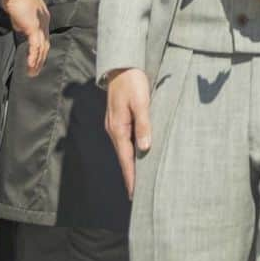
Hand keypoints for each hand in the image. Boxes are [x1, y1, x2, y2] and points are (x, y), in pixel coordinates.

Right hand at [0, 0, 49, 76]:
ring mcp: (41, 24)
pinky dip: (33, 57)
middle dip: (41, 60)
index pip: (44, 38)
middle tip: (35, 72)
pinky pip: (36, 45)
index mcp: (43, 18)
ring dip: (37, 61)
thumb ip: (22, 23)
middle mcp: (45, 21)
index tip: (36, 61)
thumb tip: (21, 30)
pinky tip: (30, 65)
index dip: (41, 51)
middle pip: (46, 45)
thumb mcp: (20, 14)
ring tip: (32, 73)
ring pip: (42, 47)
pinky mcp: (34, 26)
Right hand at [105, 68, 151, 198]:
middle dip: (130, 174)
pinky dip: (131, 150)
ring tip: (139, 177)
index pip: (126, 159)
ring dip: (131, 163)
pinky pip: (126, 139)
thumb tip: (145, 149)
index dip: (131, 177)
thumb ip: (144, 124)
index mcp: (118, 128)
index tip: (134, 194)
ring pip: (124, 149)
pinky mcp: (120, 118)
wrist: (122, 65)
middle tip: (138, 193)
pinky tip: (137, 153)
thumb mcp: (141, 102)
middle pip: (124, 157)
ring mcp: (116, 124)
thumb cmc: (133, 82)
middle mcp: (114, 130)